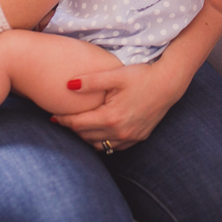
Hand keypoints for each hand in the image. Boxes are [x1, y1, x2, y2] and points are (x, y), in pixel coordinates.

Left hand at [51, 63, 183, 150]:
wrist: (169, 83)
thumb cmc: (142, 75)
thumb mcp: (116, 74)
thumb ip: (91, 81)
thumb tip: (68, 84)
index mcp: (111, 117)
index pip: (78, 124)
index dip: (63, 120)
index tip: (52, 115)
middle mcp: (120, 132)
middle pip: (86, 136)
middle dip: (72, 129)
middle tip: (61, 120)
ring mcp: (130, 137)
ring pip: (99, 145)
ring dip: (86, 137)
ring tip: (77, 126)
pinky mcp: (138, 138)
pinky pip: (114, 146)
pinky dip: (103, 141)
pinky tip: (98, 132)